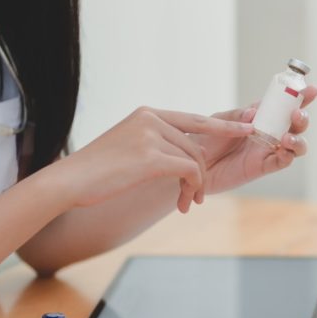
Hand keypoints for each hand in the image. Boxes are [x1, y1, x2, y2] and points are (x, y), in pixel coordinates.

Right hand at [52, 106, 252, 212]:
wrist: (68, 182)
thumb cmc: (97, 172)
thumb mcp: (128, 149)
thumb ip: (156, 145)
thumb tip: (187, 157)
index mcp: (147, 114)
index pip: (195, 119)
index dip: (223, 126)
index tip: (248, 129)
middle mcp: (151, 119)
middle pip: (197, 146)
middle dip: (200, 174)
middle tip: (196, 198)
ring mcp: (151, 135)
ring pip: (194, 160)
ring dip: (196, 186)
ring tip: (187, 203)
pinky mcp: (151, 156)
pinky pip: (189, 171)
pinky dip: (193, 188)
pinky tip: (185, 202)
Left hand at [197, 86, 316, 193]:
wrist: (193, 165)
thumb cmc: (203, 140)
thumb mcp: (217, 121)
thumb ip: (235, 116)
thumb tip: (254, 113)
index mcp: (259, 117)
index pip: (282, 105)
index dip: (299, 97)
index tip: (311, 89)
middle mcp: (267, 132)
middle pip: (295, 124)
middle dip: (302, 117)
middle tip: (296, 113)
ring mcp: (267, 150)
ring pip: (295, 144)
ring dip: (298, 139)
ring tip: (288, 137)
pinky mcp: (262, 167)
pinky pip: (282, 161)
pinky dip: (288, 156)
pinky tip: (284, 149)